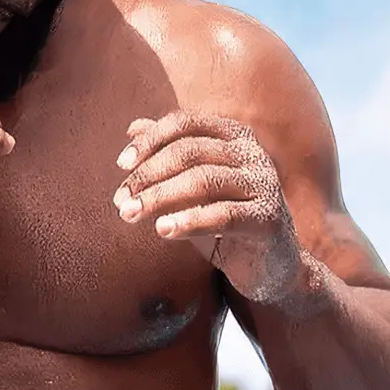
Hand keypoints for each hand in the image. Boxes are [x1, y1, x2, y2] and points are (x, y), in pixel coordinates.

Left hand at [112, 111, 305, 304]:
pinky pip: (224, 215)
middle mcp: (252, 154)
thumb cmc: (225, 219)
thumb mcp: (192, 186)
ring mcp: (264, 185)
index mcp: (234, 136)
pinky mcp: (268, 219)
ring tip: (130, 214)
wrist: (269, 266)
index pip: (186, 123)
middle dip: (148, 175)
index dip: (151, 140)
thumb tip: (133, 126)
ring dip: (160, 197)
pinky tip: (162, 229)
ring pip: (204, 181)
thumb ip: (168, 154)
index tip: (121, 164)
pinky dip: (189, 221)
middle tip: (120, 201)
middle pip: (190, 152)